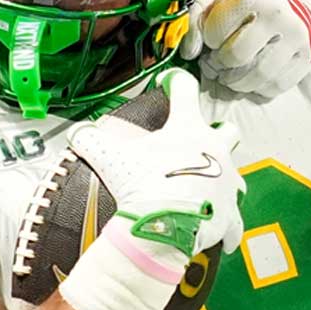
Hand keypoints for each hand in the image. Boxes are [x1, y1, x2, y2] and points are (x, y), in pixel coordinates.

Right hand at [69, 69, 244, 258]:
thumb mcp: (108, 155)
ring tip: (200, 187)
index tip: (168, 83)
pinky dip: (221, 223)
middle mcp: (216, 150)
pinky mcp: (230, 214)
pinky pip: (231, 220)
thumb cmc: (142, 186)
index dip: (175, 81)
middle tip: (197, 143)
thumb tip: (77, 132)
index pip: (186, 89)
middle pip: (227, 130)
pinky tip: (211, 227)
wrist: (162, 227)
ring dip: (219, 178)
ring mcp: (227, 182)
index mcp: (189, 129)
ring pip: (233, 174)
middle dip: (216, 133)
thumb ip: (90, 138)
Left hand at [180, 0, 310, 96]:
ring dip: (235, 81)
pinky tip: (253, 73)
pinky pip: (275, 87)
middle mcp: (279, 15)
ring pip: (256, 78)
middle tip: (219, 58)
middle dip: (219, 63)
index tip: (214, 34)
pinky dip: (258, 87)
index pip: (215, 33)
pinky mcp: (307, 58)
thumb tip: (189, 52)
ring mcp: (297, 38)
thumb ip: (193, 18)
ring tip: (232, 70)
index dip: (208, 38)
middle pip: (235, 58)